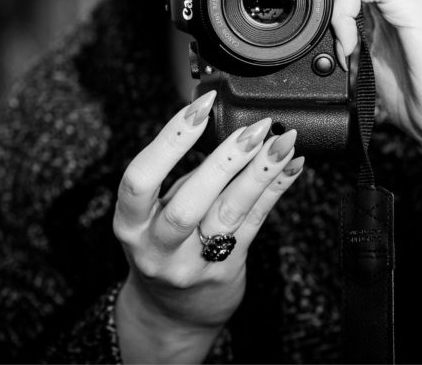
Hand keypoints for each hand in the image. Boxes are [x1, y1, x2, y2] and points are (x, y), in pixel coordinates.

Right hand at [113, 91, 303, 362]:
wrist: (171, 314)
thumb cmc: (164, 248)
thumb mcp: (156, 212)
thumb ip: (182, 176)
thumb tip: (224, 125)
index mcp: (130, 224)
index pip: (140, 179)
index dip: (170, 140)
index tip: (199, 107)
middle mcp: (157, 248)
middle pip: (189, 203)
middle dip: (224, 161)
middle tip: (253, 129)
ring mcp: (192, 264)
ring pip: (228, 215)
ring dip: (259, 174)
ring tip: (281, 143)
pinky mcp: (225, 271)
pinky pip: (255, 224)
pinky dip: (275, 190)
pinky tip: (292, 166)